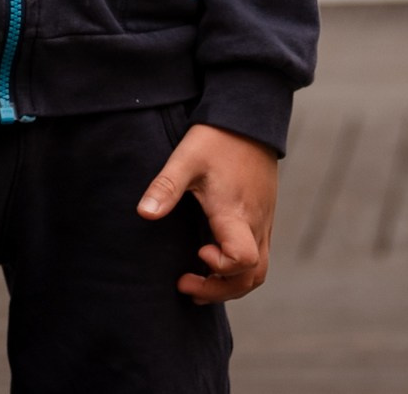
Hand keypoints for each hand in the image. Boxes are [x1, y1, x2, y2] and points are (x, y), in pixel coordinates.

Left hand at [136, 122, 277, 303]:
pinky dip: (238, 270)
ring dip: (230, 284)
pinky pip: (260, 256)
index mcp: (236, 213)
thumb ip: (166, 186)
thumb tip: (143, 214)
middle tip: (185, 283)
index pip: (242, 260)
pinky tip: (212, 259)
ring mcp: (264, 221)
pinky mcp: (264, 216)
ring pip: (259, 271)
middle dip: (219, 290)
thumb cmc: (216, 139)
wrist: (249, 117)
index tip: (197, 252)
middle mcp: (256, 222)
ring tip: (198, 282)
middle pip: (252, 277)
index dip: (220, 269)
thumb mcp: (186, 158)